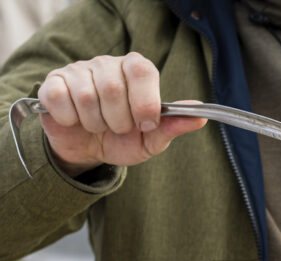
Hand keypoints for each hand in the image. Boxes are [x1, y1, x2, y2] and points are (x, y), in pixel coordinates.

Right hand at [37, 53, 205, 176]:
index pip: (141, 71)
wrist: (90, 151)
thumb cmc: (124, 140)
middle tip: (119, 128)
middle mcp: (107, 64)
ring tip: (99, 127)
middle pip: (113, 87)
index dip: (144, 102)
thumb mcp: (152, 139)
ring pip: (86, 96)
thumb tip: (201, 116)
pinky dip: (71, 119)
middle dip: (119, 120)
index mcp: (136, 71)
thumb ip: (174, 126)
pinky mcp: (53, 83)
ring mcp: (78, 71)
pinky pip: (60, 99)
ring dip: (95, 123)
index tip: (145, 125)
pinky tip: (76, 122)